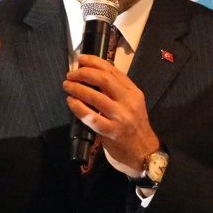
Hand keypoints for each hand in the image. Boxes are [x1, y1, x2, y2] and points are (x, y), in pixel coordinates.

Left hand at [63, 54, 158, 176]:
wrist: (144, 154)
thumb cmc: (134, 128)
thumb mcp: (132, 105)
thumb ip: (117, 91)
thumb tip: (92, 75)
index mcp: (134, 92)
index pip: (113, 71)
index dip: (95, 62)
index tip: (81, 59)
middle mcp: (129, 102)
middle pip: (104, 79)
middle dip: (84, 73)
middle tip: (71, 75)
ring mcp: (121, 117)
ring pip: (96, 97)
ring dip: (78, 89)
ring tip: (67, 86)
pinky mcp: (112, 132)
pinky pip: (91, 117)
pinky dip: (78, 107)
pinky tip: (71, 102)